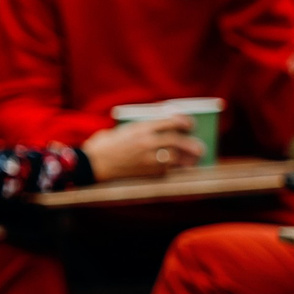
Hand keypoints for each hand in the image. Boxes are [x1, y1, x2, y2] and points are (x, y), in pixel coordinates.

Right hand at [83, 116, 201, 180]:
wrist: (93, 163)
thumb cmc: (108, 143)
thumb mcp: (125, 128)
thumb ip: (144, 126)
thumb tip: (167, 126)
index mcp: (140, 128)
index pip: (168, 122)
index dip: (183, 121)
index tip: (191, 123)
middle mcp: (145, 142)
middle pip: (175, 141)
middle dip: (190, 143)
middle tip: (201, 146)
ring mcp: (146, 158)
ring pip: (174, 157)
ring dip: (187, 158)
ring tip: (195, 158)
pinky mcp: (145, 172)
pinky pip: (166, 170)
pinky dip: (175, 168)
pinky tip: (181, 167)